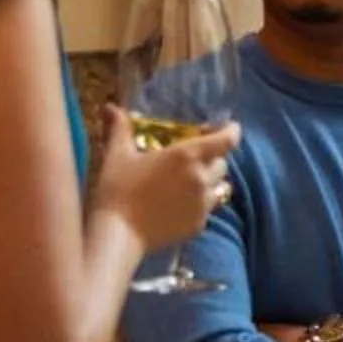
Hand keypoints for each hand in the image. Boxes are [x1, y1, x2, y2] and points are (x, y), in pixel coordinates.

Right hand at [92, 105, 239, 251]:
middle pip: (222, 163)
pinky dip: (201, 203)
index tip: (229, 127)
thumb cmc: (118, 189)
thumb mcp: (118, 155)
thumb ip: (120, 129)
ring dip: (211, 181)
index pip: (227, 141)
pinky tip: (180, 204)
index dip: (232, 132)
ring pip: (220, 187)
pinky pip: (209, 208)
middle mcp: (202, 179)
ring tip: (190, 182)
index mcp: (187, 156)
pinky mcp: (199, 225)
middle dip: (213, 158)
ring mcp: (203, 204)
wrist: (119, 233)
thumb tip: (111, 107)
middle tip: (195, 158)